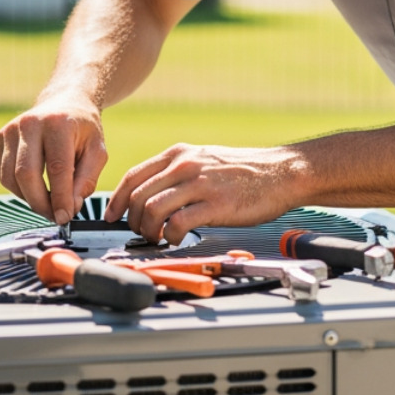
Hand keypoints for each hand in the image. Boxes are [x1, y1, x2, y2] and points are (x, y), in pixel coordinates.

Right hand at [0, 94, 107, 225]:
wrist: (65, 102)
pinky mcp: (0, 137)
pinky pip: (4, 174)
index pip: (57, 168)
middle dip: (40, 203)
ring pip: (11, 177)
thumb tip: (69, 208)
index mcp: (58, 123)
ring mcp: (11, 129)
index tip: (65, 217)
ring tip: (48, 204)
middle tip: (55, 216)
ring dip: (29, 199)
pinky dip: (19, 189)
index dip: (60, 198)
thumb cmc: (83, 130)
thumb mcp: (97, 152)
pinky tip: (36, 189)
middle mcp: (30, 123)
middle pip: (27, 174)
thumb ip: (86, 181)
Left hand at [107, 144, 310, 244]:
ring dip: (149, 231)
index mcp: (179, 154)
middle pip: (139, 196)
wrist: (281, 173)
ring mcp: (200, 184)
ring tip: (159, 239)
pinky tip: (176, 240)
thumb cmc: (244, 172)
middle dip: (134, 221)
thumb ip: (178, 173)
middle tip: (142, 234)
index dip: (117, 200)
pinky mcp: (215, 205)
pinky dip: (170, 237)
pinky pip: (177, 224)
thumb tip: (151, 195)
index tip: (113, 216)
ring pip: (153, 210)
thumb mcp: (205, 159)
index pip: (134, 176)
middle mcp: (185, 165)